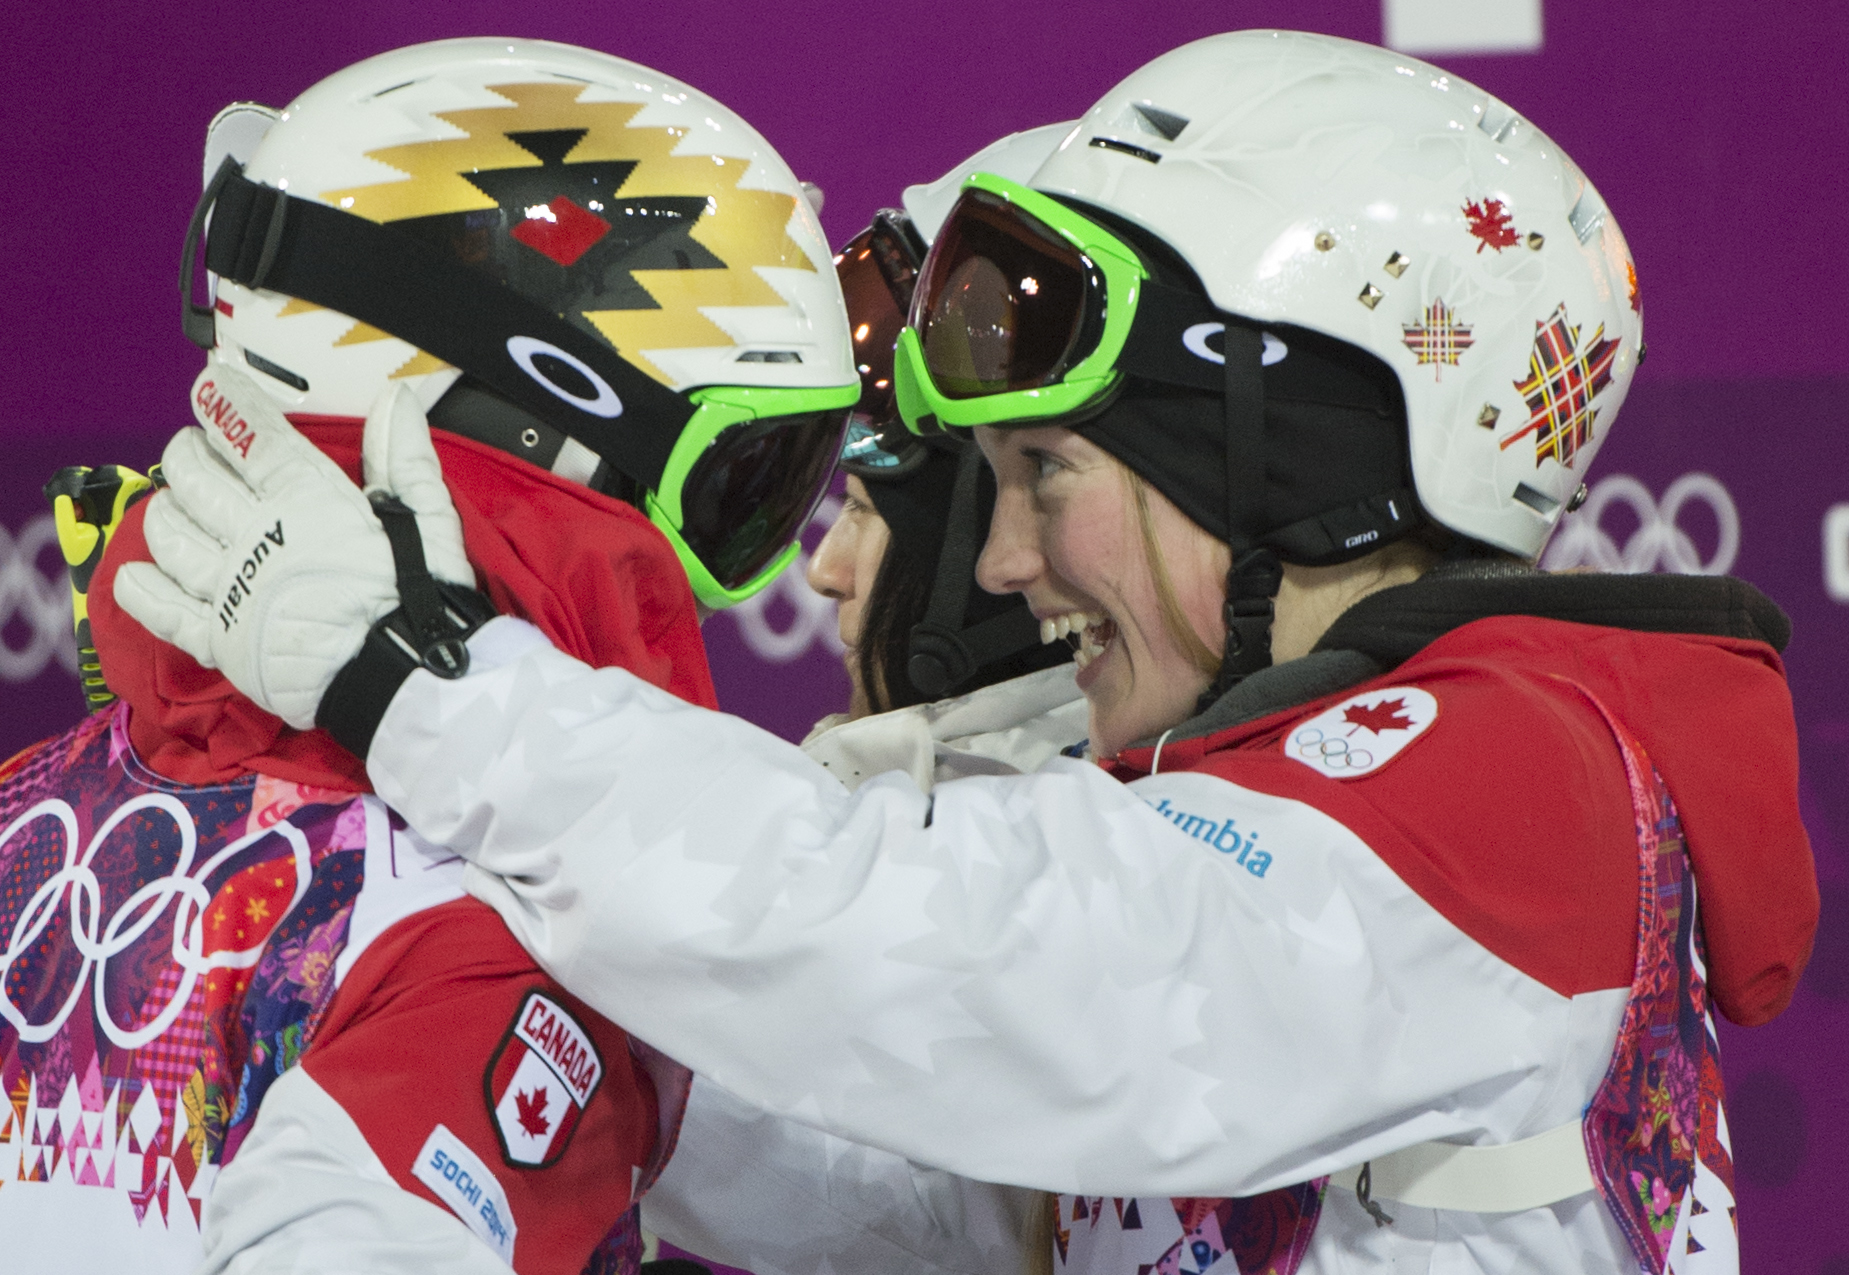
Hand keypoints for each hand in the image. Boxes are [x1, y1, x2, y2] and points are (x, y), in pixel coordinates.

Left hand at [115, 362, 470, 728]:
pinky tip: (137, 574)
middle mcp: (258, 536)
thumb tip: (397, 402)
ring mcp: (232, 587)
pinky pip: (162, 609)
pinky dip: (142, 589)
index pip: (251, 435)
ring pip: (170, 533)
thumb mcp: (429, 519)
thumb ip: (405, 458)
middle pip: (195, 476)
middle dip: (188, 451)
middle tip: (195, 448)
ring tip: (175, 502)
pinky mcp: (221, 639)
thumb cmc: (420, 601)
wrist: (403, 678)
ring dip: (165, 509)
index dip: (225, 403)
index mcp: (306, 501)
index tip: (211, 387)